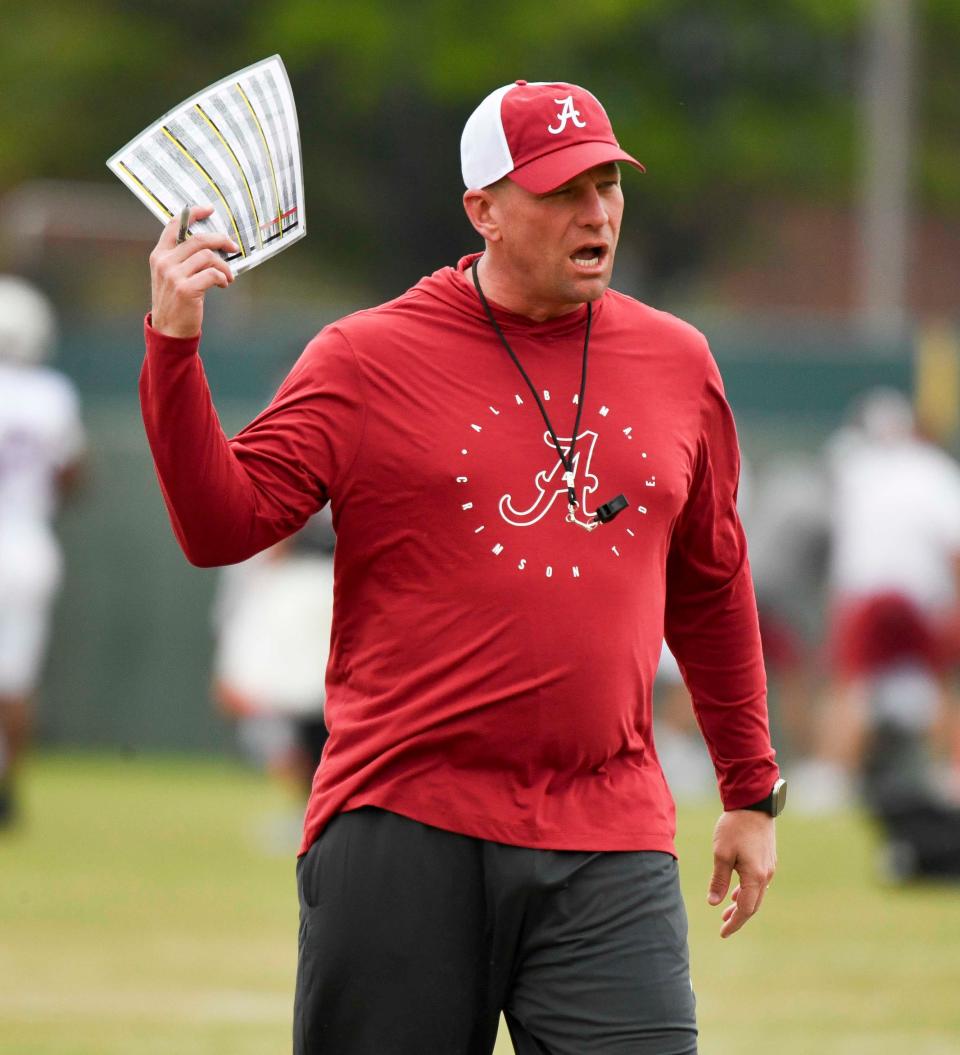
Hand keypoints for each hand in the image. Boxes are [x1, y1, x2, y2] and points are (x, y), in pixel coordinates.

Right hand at [149, 204, 238, 337]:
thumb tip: (212, 244)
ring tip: (228, 277)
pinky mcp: (185, 289)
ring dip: (224, 266)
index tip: (209, 210)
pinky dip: (223, 278)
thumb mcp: (173, 276)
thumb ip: (183, 259)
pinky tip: (224, 285)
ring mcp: (173, 275)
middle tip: (233, 247)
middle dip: (221, 241)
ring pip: (208, 257)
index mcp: (159, 255)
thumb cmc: (177, 302)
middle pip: (198, 240)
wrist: (169, 331)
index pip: (173, 225)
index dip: (193, 214)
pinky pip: (212, 274)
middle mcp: (163, 262)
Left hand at [707, 809, 776, 938]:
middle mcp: (766, 875)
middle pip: (753, 905)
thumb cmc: (735, 827)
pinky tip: (737, 892)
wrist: (753, 804)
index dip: (734, 923)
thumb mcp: (721, 854)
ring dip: (742, 904)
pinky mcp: (768, 859)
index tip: (723, 933)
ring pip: (756, 894)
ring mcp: (769, 867)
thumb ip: (719, 880)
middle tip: (723, 926)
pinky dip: (748, 892)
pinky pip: (759, 883)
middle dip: (738, 917)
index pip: (746, 909)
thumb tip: (714, 903)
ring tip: (727, 912)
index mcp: (755, 877)